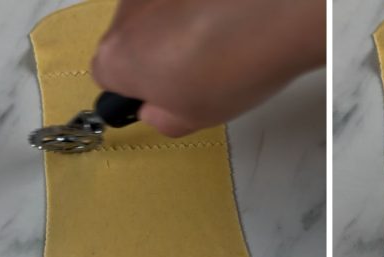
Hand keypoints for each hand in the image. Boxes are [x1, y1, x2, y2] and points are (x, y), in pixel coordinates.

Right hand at [92, 0, 324, 136]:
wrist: (277, 13)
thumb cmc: (234, 64)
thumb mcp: (193, 119)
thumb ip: (162, 117)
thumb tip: (157, 111)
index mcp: (117, 57)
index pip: (107, 77)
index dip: (135, 89)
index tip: (160, 96)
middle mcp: (126, 13)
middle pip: (129, 39)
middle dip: (156, 55)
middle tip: (196, 75)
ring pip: (156, 13)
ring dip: (178, 27)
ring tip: (218, 45)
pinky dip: (197, 6)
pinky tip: (226, 18)